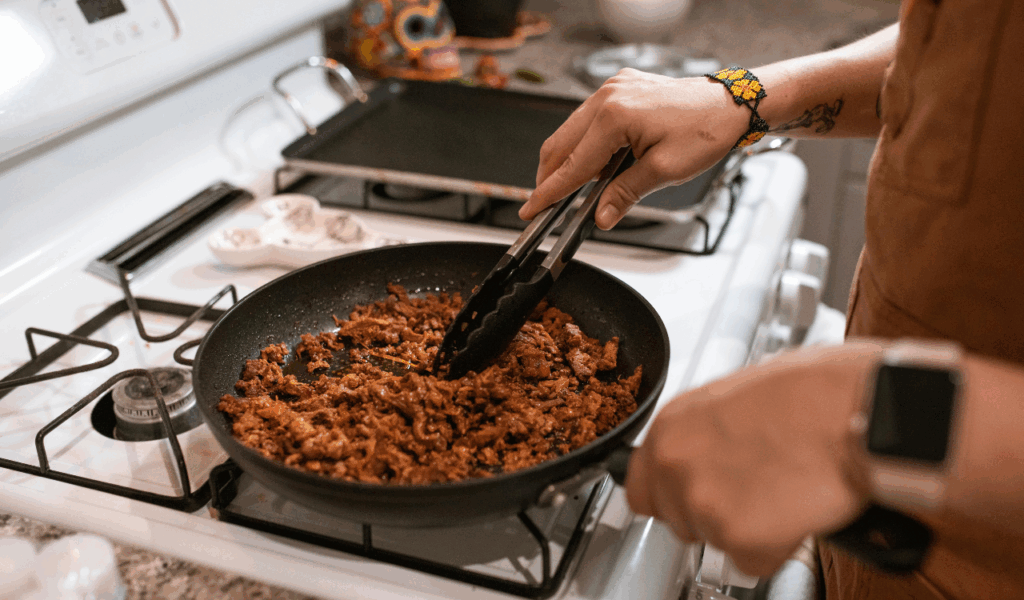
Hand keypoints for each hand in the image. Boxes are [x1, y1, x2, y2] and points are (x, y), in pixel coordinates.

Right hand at [519, 68, 747, 229]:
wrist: (731, 104)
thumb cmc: (706, 130)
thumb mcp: (664, 171)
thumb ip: (624, 194)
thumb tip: (601, 216)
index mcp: (615, 116)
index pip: (572, 164)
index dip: (549, 192)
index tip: (531, 210)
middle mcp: (608, 96)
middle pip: (561, 144)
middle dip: (549, 177)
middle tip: (543, 205)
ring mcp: (613, 88)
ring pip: (571, 131)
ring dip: (567, 161)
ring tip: (571, 190)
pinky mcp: (620, 88)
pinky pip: (588, 119)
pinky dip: (585, 144)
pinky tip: (595, 165)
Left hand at [625, 343, 881, 575]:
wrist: (859, 408)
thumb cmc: (815, 391)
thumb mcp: (739, 394)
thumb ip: (709, 431)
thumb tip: (712, 448)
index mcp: (672, 425)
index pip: (640, 487)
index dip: (672, 495)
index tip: (692, 496)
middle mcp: (677, 464)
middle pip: (679, 520)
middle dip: (715, 513)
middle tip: (757, 488)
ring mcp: (705, 504)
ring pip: (716, 541)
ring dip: (748, 529)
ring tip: (784, 490)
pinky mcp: (741, 538)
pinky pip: (752, 561)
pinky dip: (777, 547)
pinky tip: (796, 511)